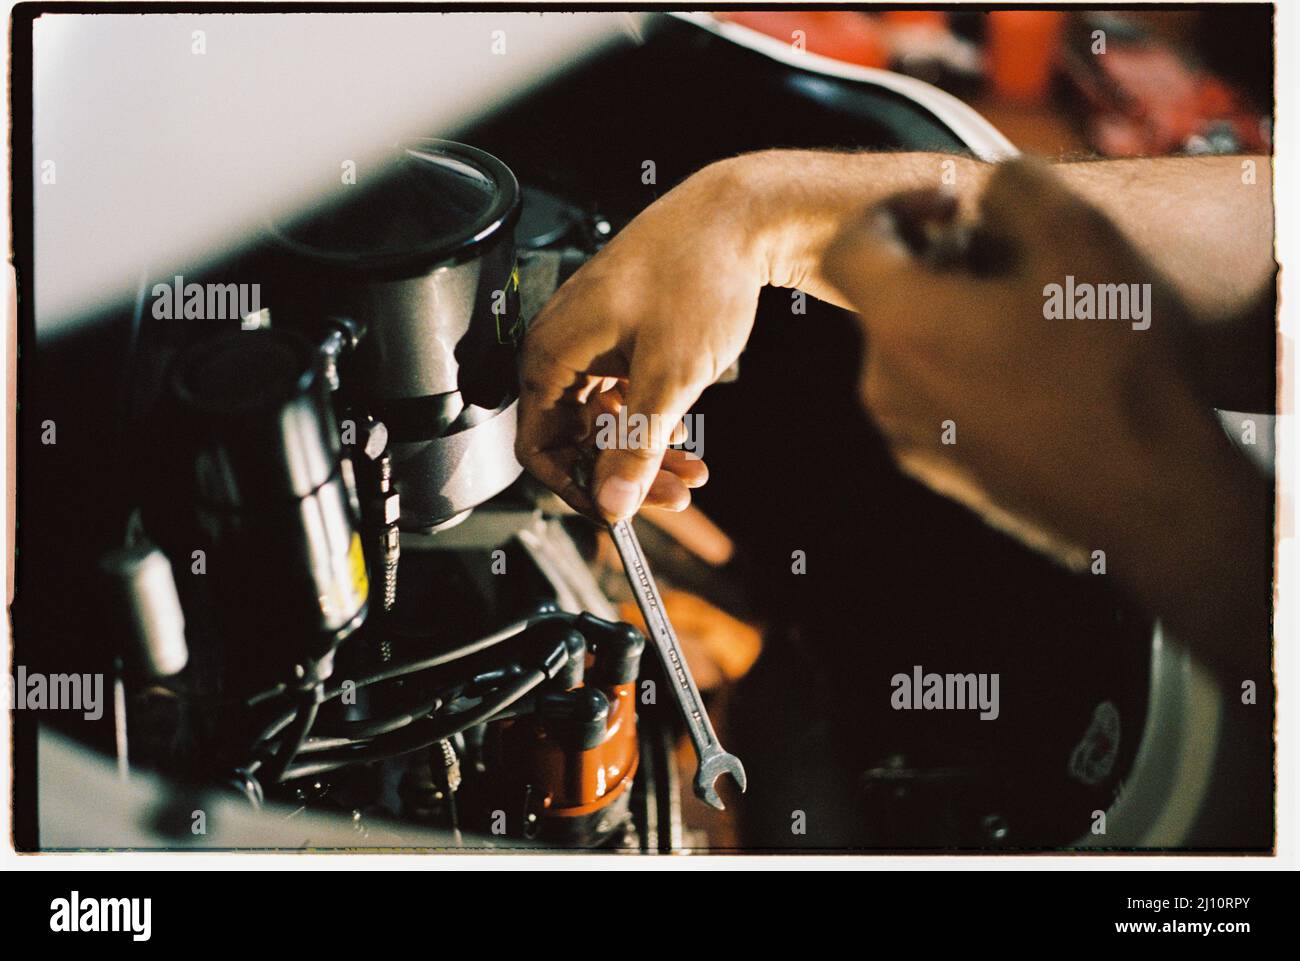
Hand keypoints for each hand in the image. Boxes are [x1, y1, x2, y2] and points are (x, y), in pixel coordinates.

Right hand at [516, 159, 764, 520]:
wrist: (736, 217)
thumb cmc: (695, 274)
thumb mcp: (669, 378)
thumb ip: (635, 448)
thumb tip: (612, 503)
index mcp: (553, 354)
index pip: (538, 448)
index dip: (576, 488)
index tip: (617, 510)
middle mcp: (563, 347)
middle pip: (577, 439)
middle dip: (624, 474)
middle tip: (675, 497)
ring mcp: (592, 340)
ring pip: (606, 420)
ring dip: (645, 452)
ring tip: (692, 472)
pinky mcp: (620, 335)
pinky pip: (623, 394)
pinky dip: (651, 420)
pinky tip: (684, 436)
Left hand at [822, 158, 1268, 677]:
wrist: (1149, 498)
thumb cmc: (1113, 368)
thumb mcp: (1080, 237)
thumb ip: (1014, 187)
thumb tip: (986, 193)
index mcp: (900, 326)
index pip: (849, 247)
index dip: (893, 208)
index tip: (952, 206)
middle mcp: (886, 388)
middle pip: (886, 299)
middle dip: (940, 263)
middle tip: (1015, 258)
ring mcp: (912, 439)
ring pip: (915, 350)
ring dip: (960, 317)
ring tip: (1038, 316)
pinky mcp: (945, 475)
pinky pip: (940, 399)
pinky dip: (973, 368)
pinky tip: (1041, 372)